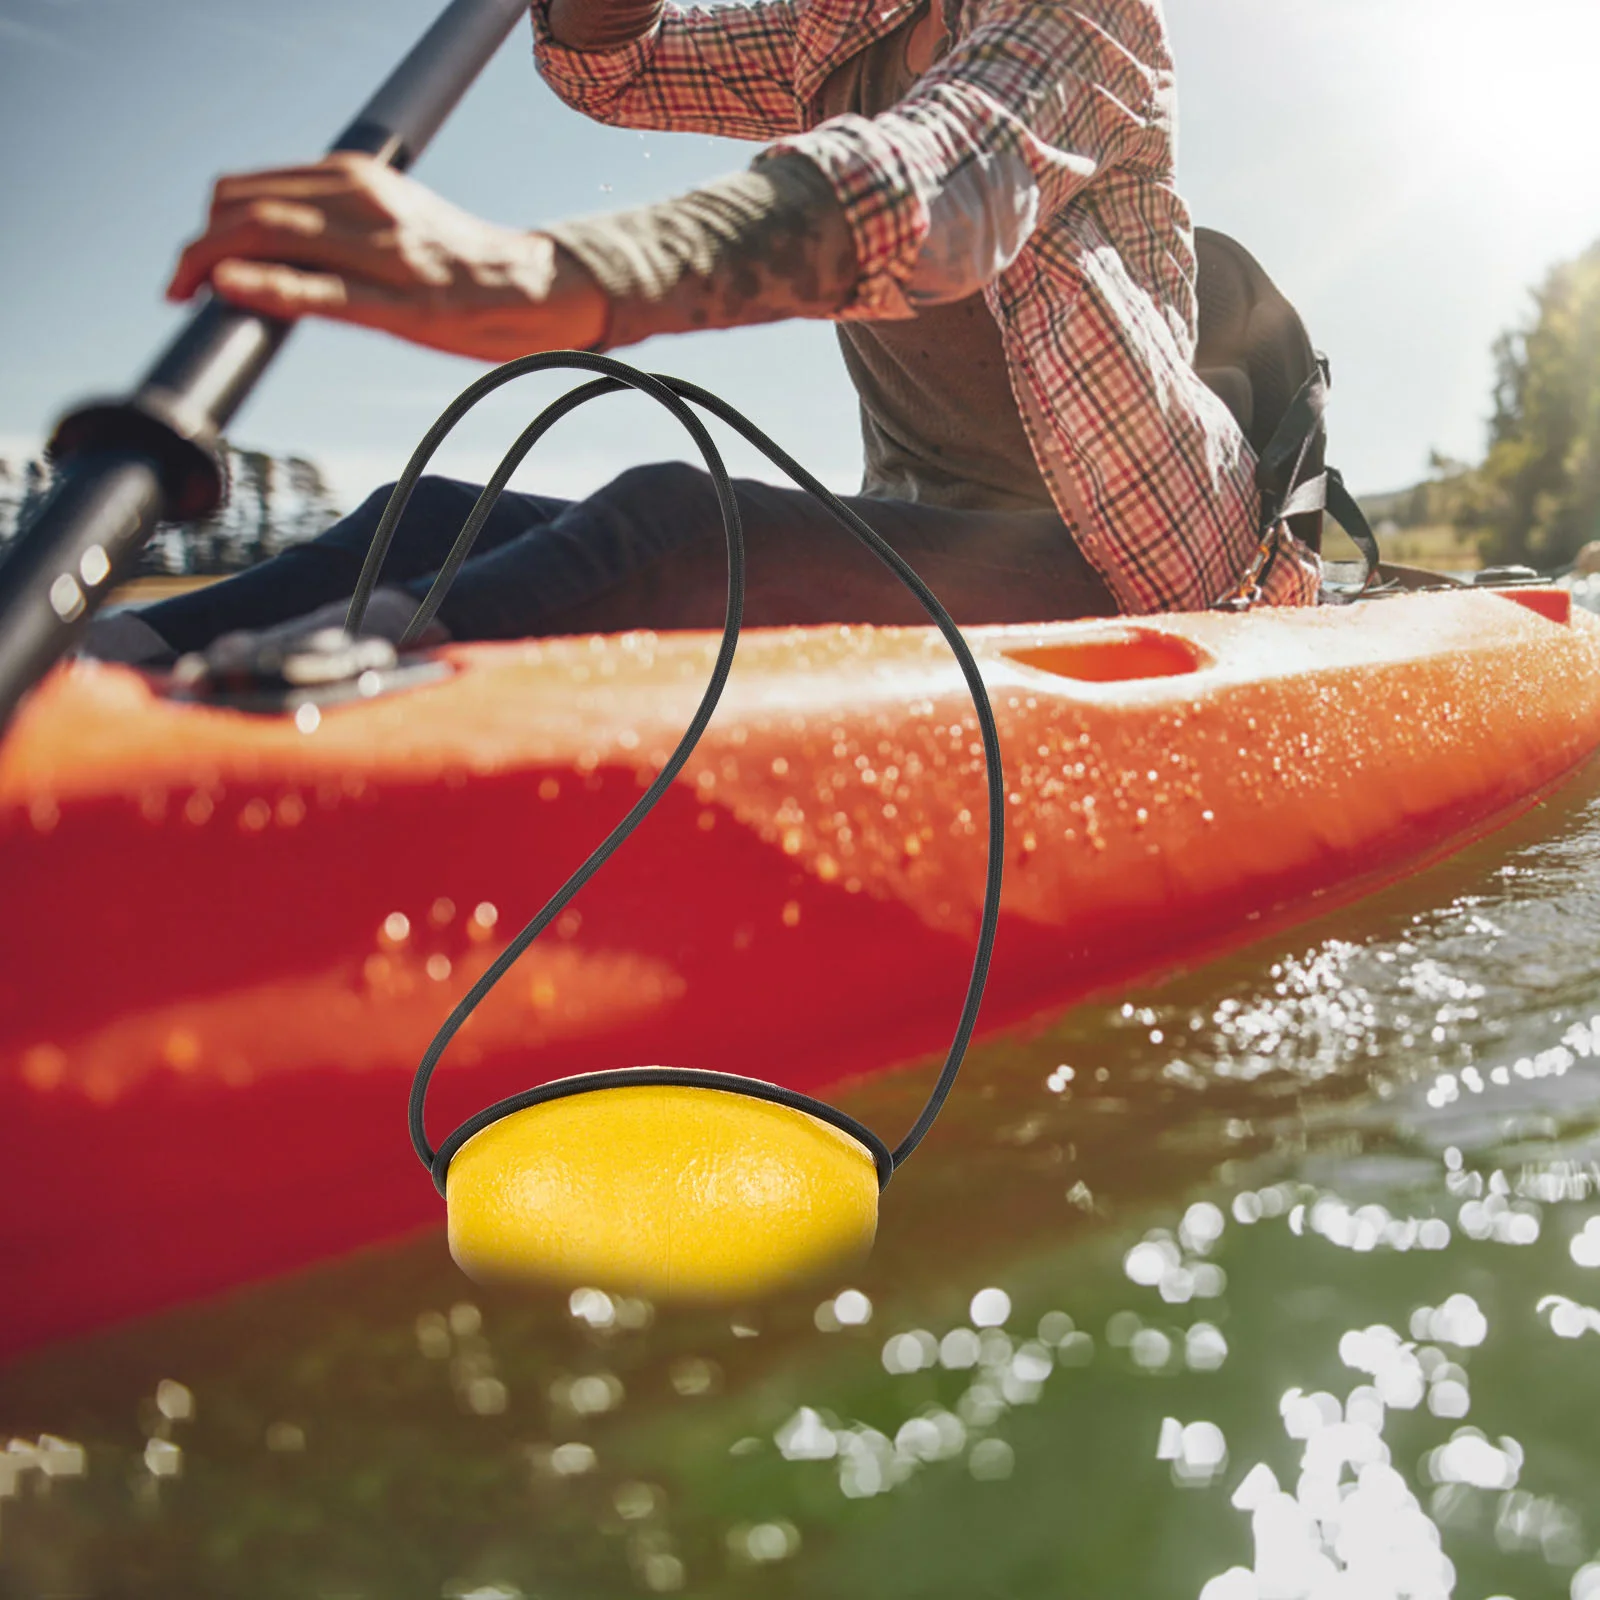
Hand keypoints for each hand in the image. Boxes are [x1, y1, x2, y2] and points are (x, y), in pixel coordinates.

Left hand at [167, 154, 607, 360]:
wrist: (537, 289)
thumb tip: (269, 248)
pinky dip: (269, 284)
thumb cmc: (459, 266)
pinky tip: (232, 287)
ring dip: (212, 261)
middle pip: (247, 206)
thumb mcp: (391, 223)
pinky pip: (325, 291)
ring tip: (189, 293)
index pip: (251, 188)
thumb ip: (334, 224)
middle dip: (196, 244)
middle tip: (178, 285)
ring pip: (271, 235)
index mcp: (356, 179)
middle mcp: (364, 201)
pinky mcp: (406, 304)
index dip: (207, 223)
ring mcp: (385, 252)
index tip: (195, 263)